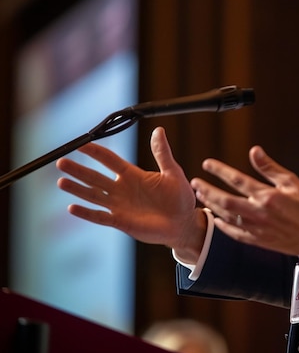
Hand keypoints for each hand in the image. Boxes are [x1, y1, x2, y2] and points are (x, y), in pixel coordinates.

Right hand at [56, 127, 206, 262]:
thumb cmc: (180, 197)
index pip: (109, 160)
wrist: (183, 223)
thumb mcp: (172, 172)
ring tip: (61, 181)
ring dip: (77, 189)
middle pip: (95, 176)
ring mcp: (120, 205)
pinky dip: (86, 212)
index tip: (81, 143)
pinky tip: (72, 207)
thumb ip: (162, 153)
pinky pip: (100, 216)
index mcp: (133, 174)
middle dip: (79, 170)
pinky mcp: (121, 221)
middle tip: (61, 161)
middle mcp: (122, 188)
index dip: (95, 152)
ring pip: (93, 195)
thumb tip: (159, 130)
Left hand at [192, 146, 298, 256]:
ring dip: (212, 206)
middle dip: (207, 190)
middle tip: (195, 182)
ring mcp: (257, 230)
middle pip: (225, 201)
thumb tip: (254, 150)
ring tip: (202, 196)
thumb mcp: (292, 182)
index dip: (220, 170)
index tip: (207, 163)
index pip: (237, 180)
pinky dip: (222, 226)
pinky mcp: (259, 242)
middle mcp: (259, 213)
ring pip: (227, 217)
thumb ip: (270, 167)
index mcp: (268, 196)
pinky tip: (216, 219)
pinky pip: (235, 234)